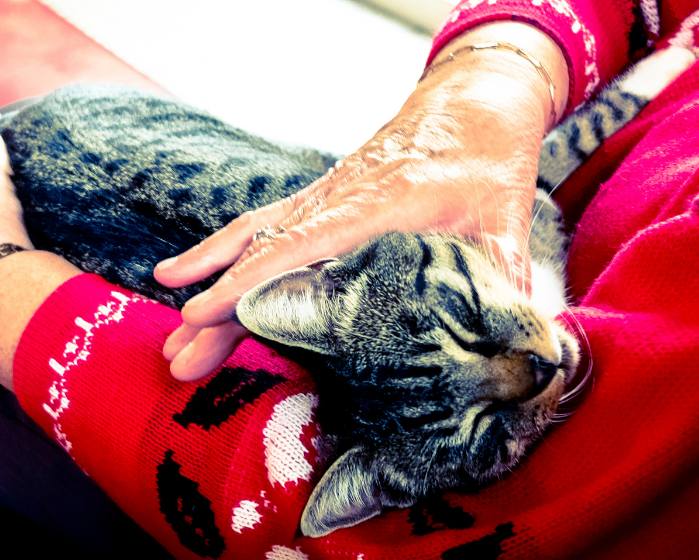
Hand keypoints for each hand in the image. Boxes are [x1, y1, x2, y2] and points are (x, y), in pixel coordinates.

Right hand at [155, 22, 568, 381]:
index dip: (248, 284)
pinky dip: (222, 253)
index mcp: (377, 207)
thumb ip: (503, 283)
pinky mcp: (320, 202)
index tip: (204, 316)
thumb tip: (526, 348)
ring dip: (210, 286)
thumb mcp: (504, 222)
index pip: (298, 248)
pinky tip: (190, 272)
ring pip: (252, 242)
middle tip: (178, 359)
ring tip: (172, 332)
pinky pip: (260, 228)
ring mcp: (321, 199)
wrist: (472, 107)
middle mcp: (335, 201)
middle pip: (262, 256)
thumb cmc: (487, 162)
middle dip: (217, 309)